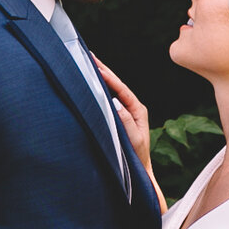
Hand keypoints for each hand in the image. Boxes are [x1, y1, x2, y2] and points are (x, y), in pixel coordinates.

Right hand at [94, 58, 158, 193]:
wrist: (139, 172)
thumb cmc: (137, 158)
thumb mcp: (134, 140)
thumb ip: (126, 121)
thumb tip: (116, 102)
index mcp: (138, 110)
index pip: (121, 89)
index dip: (108, 76)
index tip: (96, 64)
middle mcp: (133, 107)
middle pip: (116, 85)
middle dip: (103, 70)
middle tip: (89, 55)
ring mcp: (126, 111)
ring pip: (112, 91)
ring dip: (101, 77)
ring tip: (89, 63)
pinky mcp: (120, 117)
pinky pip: (108, 100)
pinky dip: (100, 90)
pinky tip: (91, 82)